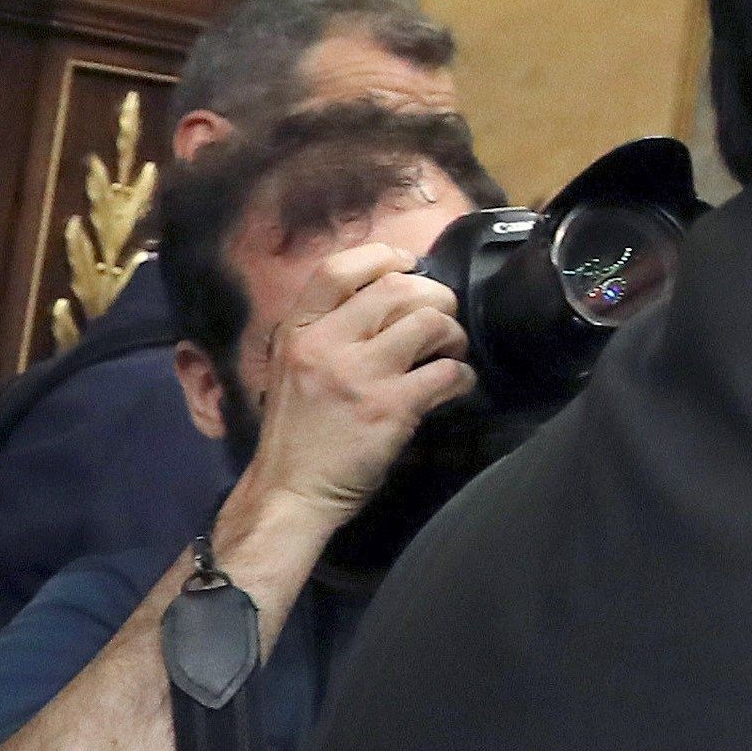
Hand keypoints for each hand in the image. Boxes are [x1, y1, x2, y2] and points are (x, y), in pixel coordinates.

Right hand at [233, 243, 473, 538]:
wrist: (289, 494)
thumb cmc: (296, 434)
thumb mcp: (292, 367)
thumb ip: (329, 331)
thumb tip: (389, 298)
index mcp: (296, 332)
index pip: (338, 269)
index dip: (384, 256)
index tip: (410, 264)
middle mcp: (324, 345)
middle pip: (397, 288)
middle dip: (434, 296)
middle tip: (443, 318)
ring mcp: (357, 375)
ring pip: (429, 322)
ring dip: (453, 334)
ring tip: (450, 351)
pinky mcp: (389, 407)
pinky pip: (447, 372)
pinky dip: (463, 376)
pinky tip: (456, 385)